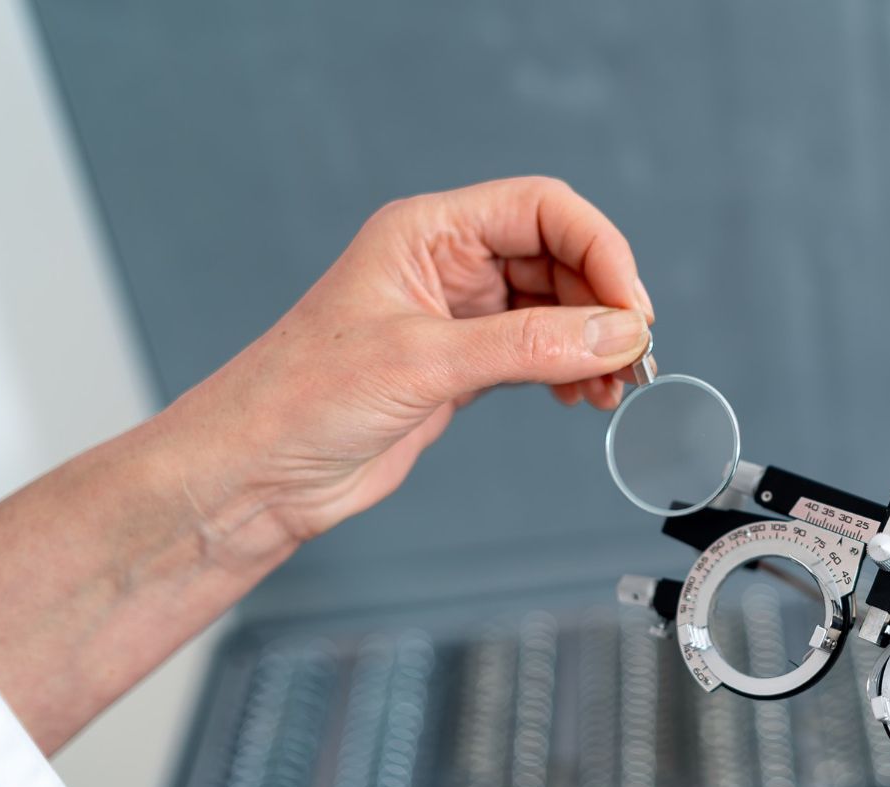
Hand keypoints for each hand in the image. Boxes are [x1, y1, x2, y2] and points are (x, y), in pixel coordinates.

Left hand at [158, 176, 653, 550]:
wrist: (256, 473)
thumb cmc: (301, 399)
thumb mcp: (425, 363)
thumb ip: (531, 346)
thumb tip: (619, 332)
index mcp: (427, 232)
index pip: (541, 209)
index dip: (599, 249)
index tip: (631, 309)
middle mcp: (445, 265)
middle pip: (558, 258)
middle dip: (603, 305)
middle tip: (633, 358)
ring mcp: (455, 317)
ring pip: (555, 310)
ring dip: (593, 344)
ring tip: (614, 387)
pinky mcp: (461, 366)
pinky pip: (539, 353)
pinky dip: (570, 372)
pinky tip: (582, 397)